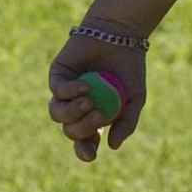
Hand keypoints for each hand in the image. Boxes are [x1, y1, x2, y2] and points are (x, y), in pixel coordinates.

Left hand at [46, 38, 146, 161]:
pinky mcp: (57, 75)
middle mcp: (77, 108)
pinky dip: (70, 92)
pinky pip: (57, 91)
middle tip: (99, 115)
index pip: (85, 141)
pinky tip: (85, 86)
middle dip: (82, 128)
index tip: (91, 154)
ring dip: (71, 114)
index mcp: (95, 118)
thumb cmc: (130, 68)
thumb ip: (126, 123)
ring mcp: (65, 92)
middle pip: (69, 130)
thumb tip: (112, 146)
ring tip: (88, 103)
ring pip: (57, 114)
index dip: (84, 151)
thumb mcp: (135, 99)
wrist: (121, 36)